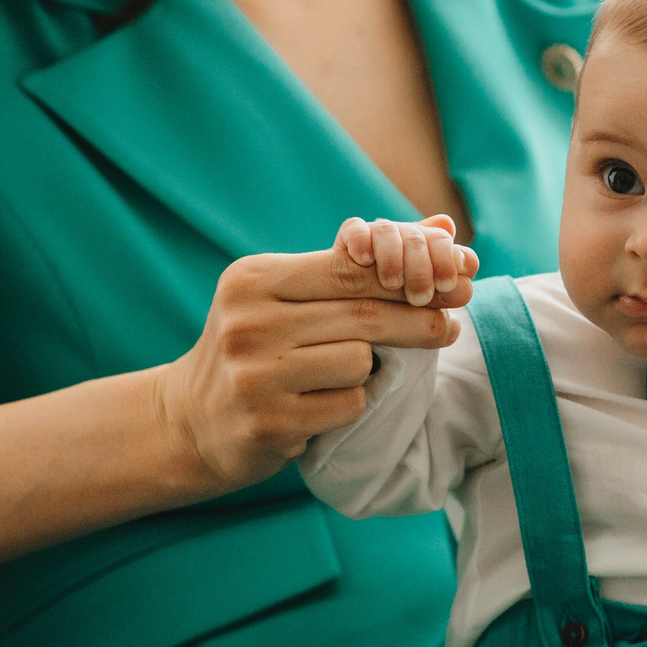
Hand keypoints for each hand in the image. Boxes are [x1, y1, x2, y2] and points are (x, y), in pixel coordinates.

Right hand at [154, 244, 469, 493]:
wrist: (191, 419)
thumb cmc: (258, 346)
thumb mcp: (289, 294)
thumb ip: (359, 263)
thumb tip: (442, 225)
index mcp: (254, 279)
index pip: (349, 268)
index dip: (408, 273)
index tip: (455, 281)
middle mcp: (248, 322)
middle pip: (362, 315)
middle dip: (418, 319)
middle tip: (452, 325)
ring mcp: (253, 374)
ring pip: (357, 362)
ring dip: (366, 370)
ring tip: (335, 376)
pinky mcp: (266, 422)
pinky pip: (345, 406)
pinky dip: (347, 405)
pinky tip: (317, 406)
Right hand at [334, 214, 479, 306]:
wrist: (342, 329)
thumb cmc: (396, 319)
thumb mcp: (423, 310)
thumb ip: (444, 295)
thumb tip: (466, 287)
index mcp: (426, 249)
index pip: (442, 240)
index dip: (447, 258)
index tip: (446, 285)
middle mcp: (402, 239)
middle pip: (416, 236)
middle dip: (422, 266)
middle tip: (421, 296)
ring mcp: (372, 240)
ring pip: (388, 230)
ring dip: (394, 256)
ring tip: (392, 282)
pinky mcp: (344, 245)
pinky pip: (354, 229)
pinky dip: (362, 239)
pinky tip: (364, 259)